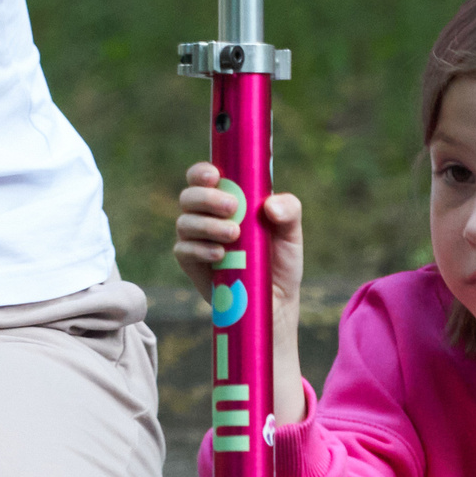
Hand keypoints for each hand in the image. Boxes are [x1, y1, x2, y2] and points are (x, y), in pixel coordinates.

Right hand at [175, 162, 305, 421]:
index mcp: (228, 200)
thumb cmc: (281, 263)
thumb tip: (269, 206)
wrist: (274, 304)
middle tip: (234, 209)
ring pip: (184, 222)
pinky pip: (183, 249)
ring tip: (234, 235)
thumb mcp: (292, 234)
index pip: (204, 177)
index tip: (215, 175)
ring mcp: (196, 240)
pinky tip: (220, 255)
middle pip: (189, 196)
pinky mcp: (191, 263)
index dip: (202, 171)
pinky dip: (200, 249)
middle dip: (207, 198)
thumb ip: (289, 211)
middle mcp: (206, 216)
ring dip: (207, 224)